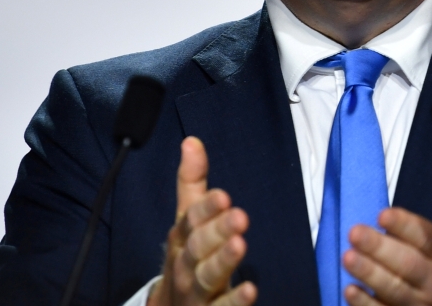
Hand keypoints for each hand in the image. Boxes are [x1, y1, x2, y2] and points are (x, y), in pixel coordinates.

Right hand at [148, 137, 256, 305]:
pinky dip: (234, 301)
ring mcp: (195, 291)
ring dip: (223, 261)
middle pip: (197, 247)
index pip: (191, 219)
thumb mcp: (188, 220)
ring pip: (206, 276)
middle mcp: (184, 263)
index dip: (206, 209)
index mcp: (181, 237)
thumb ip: (192, 182)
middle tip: (240, 216)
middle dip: (216, 231)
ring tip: (240, 245)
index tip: (224, 196)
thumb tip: (192, 141)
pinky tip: (251, 289)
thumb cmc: (187, 256)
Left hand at [341, 142, 431, 305]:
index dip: (405, 225)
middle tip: (355, 233)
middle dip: (381, 250)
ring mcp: (420, 302)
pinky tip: (349, 291)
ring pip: (395, 290)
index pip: (426, 236)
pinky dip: (367, 305)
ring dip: (370, 275)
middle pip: (408, 264)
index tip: (384, 214)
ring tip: (347, 258)